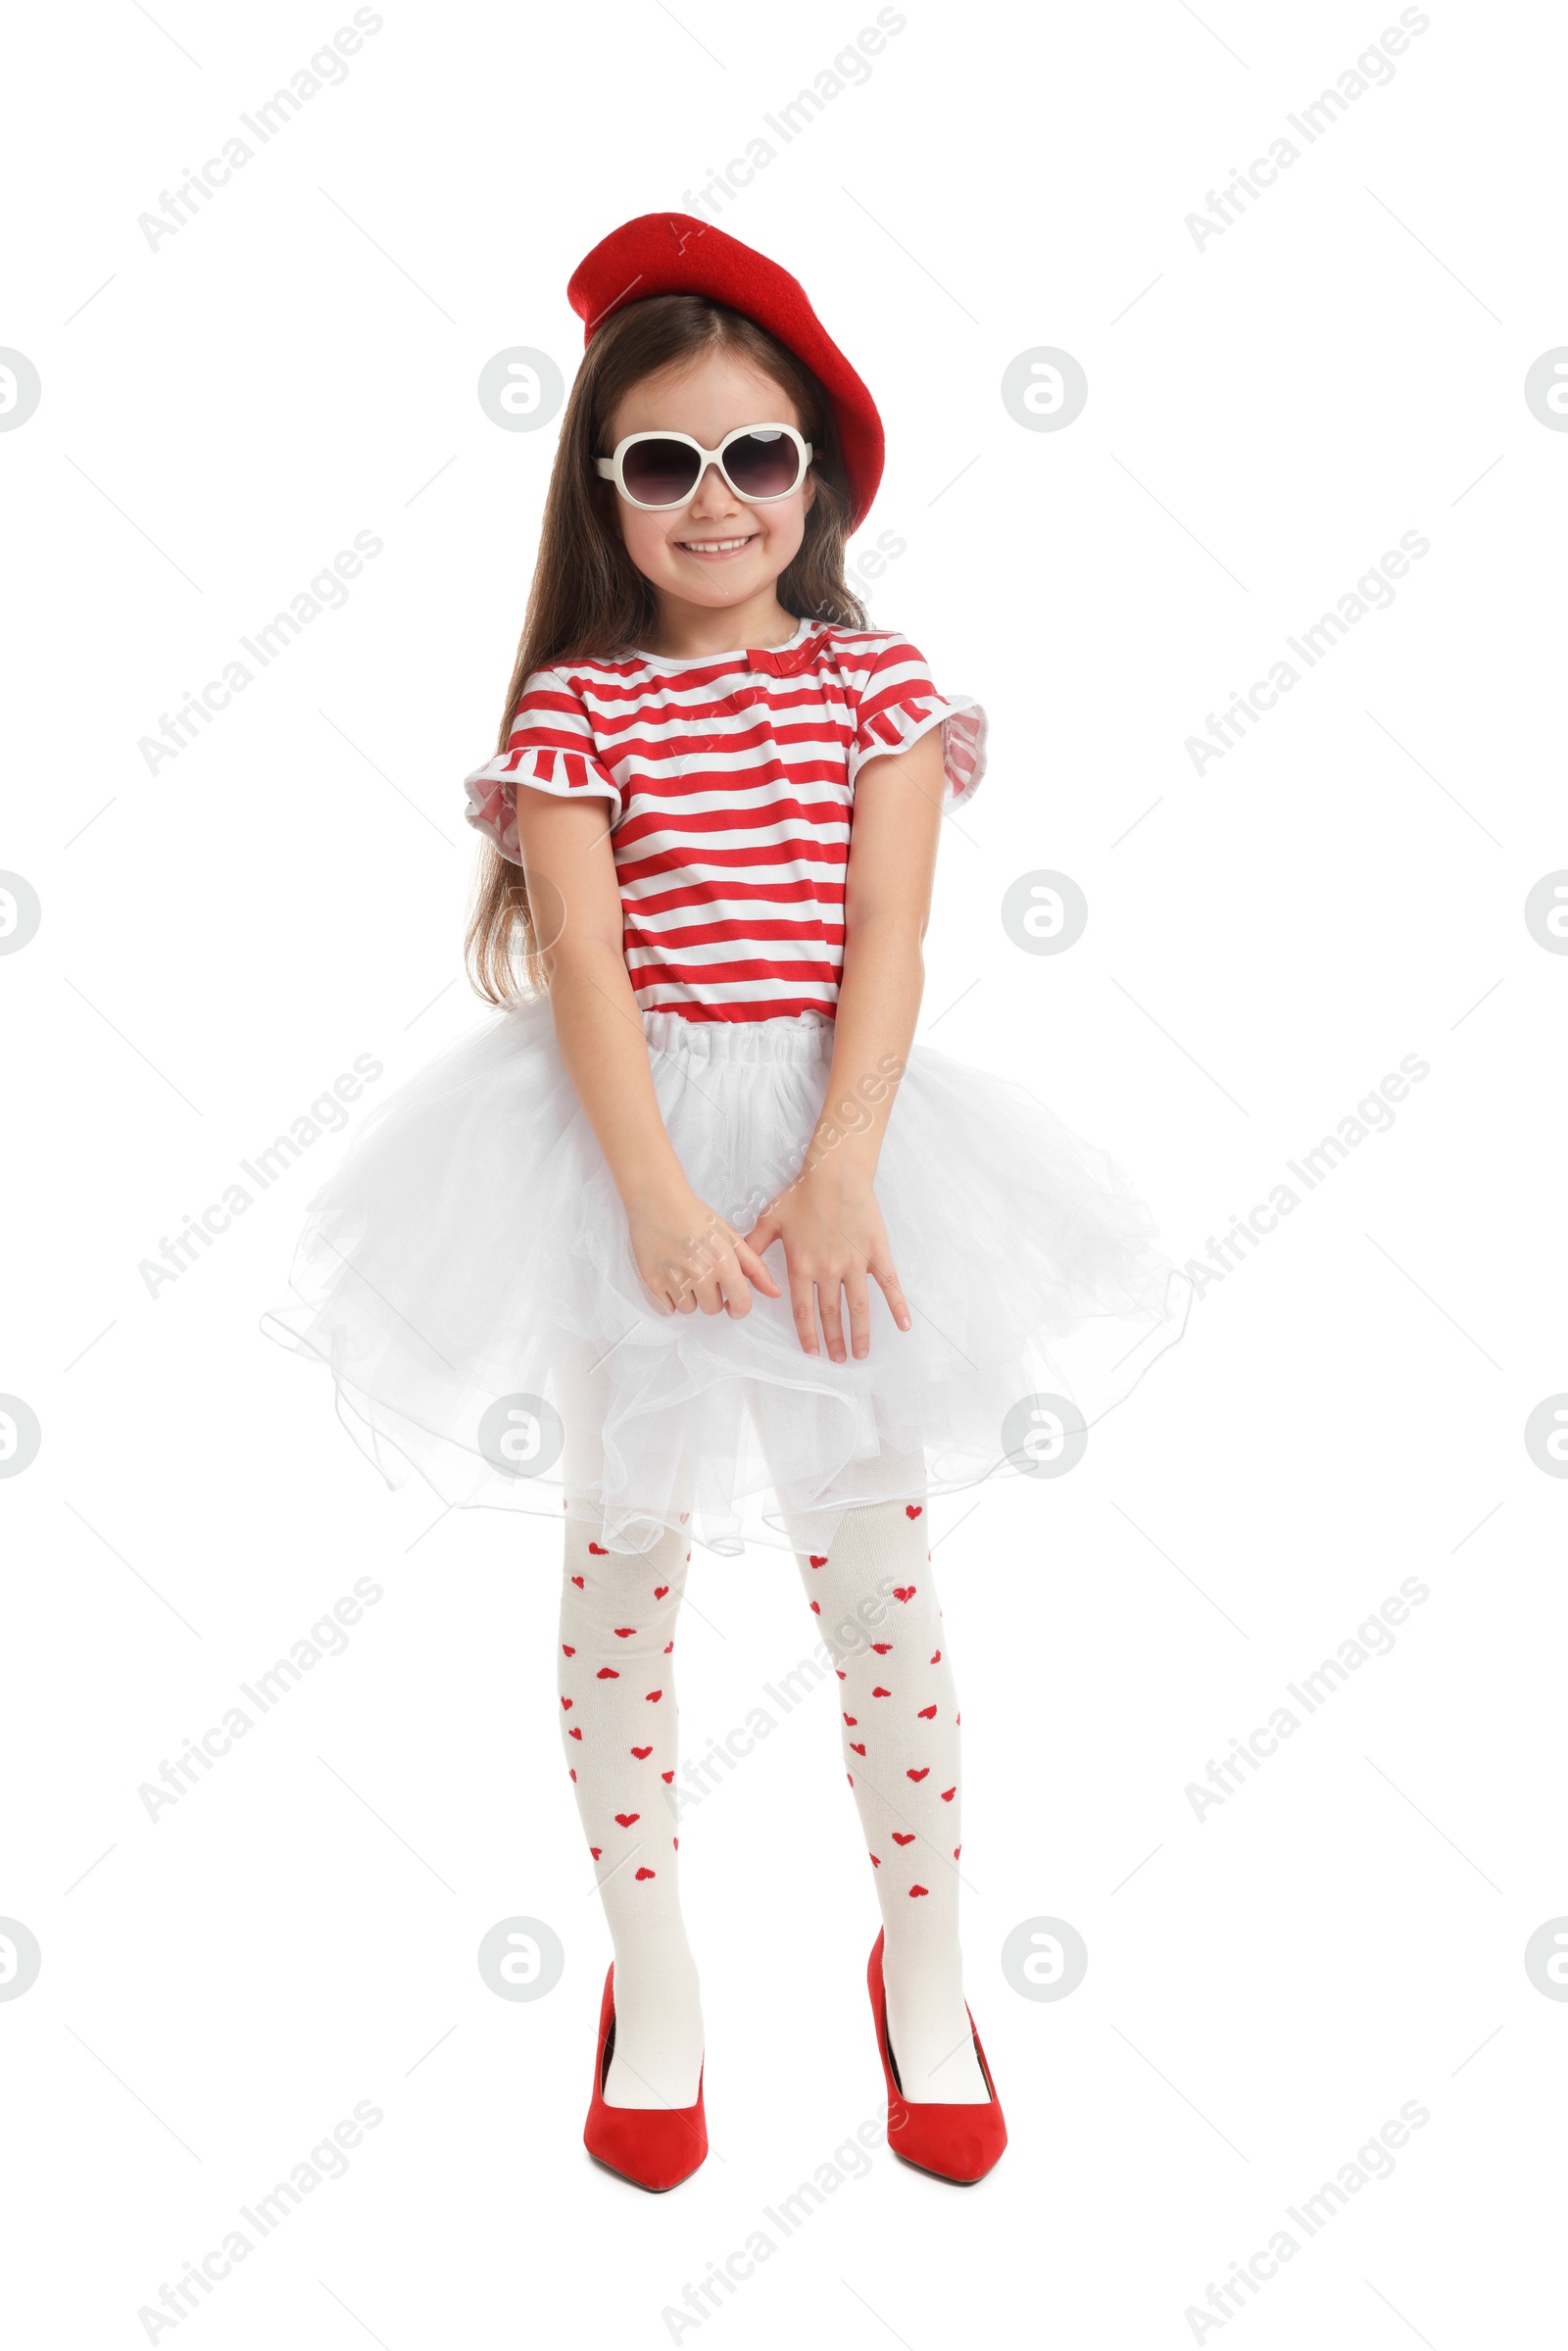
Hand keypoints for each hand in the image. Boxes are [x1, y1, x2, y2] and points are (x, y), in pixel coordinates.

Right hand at [627, 1181, 781, 1319]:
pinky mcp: (652, 1281)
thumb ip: (755, 1268)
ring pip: (689, 1310)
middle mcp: (700, 1275)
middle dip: (712, 1298)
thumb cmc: (695, 1216)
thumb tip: (775, 1292)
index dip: (739, 1309)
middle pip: (712, 1309)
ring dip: (691, 1298)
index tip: (733, 1307)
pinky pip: (668, 1307)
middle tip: (704, 1276)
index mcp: (723, 1263)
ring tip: (686, 1274)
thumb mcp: (731, 1238)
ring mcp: (674, 1280)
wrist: (658, 1201)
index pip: (741, 1304)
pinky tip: (671, 1277)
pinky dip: (671, 1298)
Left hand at [744, 1170, 910, 1360]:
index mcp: (801, 1266)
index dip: (808, 1334)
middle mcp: (828, 1270)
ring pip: (859, 1308)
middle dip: (834, 1341)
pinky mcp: (877, 1253)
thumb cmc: (801, 1193)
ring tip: (861, 1354)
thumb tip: (744, 1273)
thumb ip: (753, 1248)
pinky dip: (898, 1307)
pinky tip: (904, 1326)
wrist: (834, 1173)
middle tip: (838, 1360)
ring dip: (860, 1334)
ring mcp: (855, 1263)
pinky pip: (889, 1285)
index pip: (803, 1310)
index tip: (812, 1352)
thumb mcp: (769, 1220)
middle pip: (831, 1314)